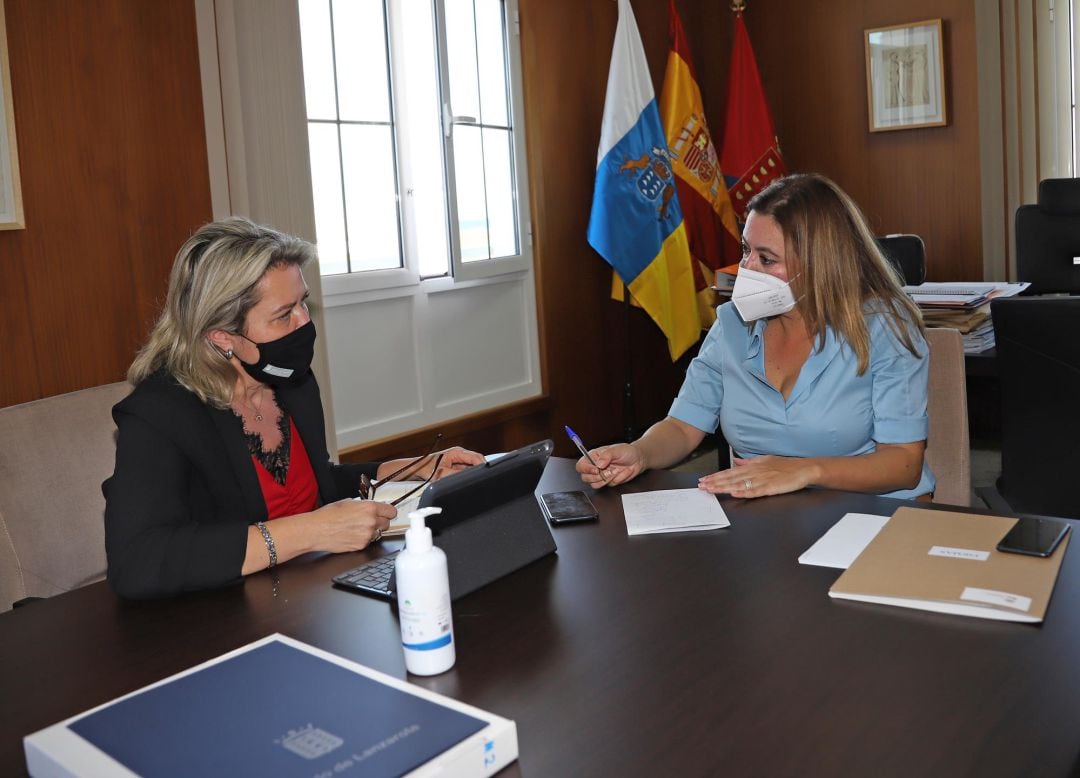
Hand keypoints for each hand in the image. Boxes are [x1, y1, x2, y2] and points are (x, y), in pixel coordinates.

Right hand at [310, 498, 396, 551]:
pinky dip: (364, 539)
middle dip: (380, 521)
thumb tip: (373, 508)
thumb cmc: (328, 515)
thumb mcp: (348, 502)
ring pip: (378, 533)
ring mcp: (367, 535)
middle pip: (387, 523)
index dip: (388, 512)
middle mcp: (371, 522)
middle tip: (369, 520)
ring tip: (357, 528)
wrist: (316, 530)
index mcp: (369, 508)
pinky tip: (352, 535)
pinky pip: (369, 542)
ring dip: (372, 531)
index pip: (391, 511)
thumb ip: (364, 506)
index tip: (386, 513)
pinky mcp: (361, 546)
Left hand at [430, 446, 484, 478]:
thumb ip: (454, 475)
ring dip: (474, 472)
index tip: (485, 473)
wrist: (419, 468)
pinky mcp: (458, 465)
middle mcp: (460, 453)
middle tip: (481, 478)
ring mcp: (459, 459)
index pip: (476, 457)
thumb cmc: (427, 467)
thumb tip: (466, 477)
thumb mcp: (441, 473)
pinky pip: (468, 470)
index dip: (482, 465)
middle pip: (477, 460)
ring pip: (473, 466)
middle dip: (479, 469)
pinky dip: (469, 474)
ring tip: (473, 479)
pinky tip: (467, 479)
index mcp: (457, 452)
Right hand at [576, 443, 643, 487]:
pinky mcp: (608, 482)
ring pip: (595, 484)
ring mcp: (601, 475)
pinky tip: (622, 472)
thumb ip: (607, 455)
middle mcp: (595, 466)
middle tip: (608, 471)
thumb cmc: (626, 452)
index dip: (586, 469)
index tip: (596, 469)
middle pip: (585, 477)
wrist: (638, 460)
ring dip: (607, 479)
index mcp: (593, 456)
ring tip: (616, 471)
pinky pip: (609, 485)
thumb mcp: (617, 450)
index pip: (581, 465)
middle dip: (597, 476)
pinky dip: (617, 479)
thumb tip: (598, 463)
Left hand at [697, 456, 815, 498]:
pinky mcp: (771, 487)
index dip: (716, 476)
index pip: (730, 472)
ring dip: (724, 487)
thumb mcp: (765, 460)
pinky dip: (744, 492)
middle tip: (702, 486)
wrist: (804, 468)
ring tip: (712, 489)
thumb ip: (749, 462)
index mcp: (753, 466)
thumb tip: (736, 461)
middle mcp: (755, 472)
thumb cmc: (786, 466)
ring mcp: (763, 479)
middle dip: (715, 482)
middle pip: (731, 478)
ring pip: (739, 484)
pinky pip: (755, 491)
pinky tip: (735, 493)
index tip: (704, 479)